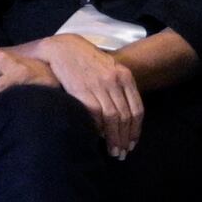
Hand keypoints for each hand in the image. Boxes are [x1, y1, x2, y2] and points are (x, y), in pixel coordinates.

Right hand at [38, 35, 146, 154]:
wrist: (64, 48)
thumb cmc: (86, 61)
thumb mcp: (109, 69)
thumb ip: (119, 89)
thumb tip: (122, 117)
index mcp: (125, 76)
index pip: (137, 109)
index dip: (136, 130)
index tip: (132, 143)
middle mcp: (115, 81)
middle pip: (126, 116)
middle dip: (125, 138)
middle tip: (122, 153)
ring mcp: (99, 85)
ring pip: (112, 118)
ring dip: (114, 138)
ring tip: (113, 152)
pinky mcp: (81, 90)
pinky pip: (94, 114)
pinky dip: (97, 128)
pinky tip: (97, 138)